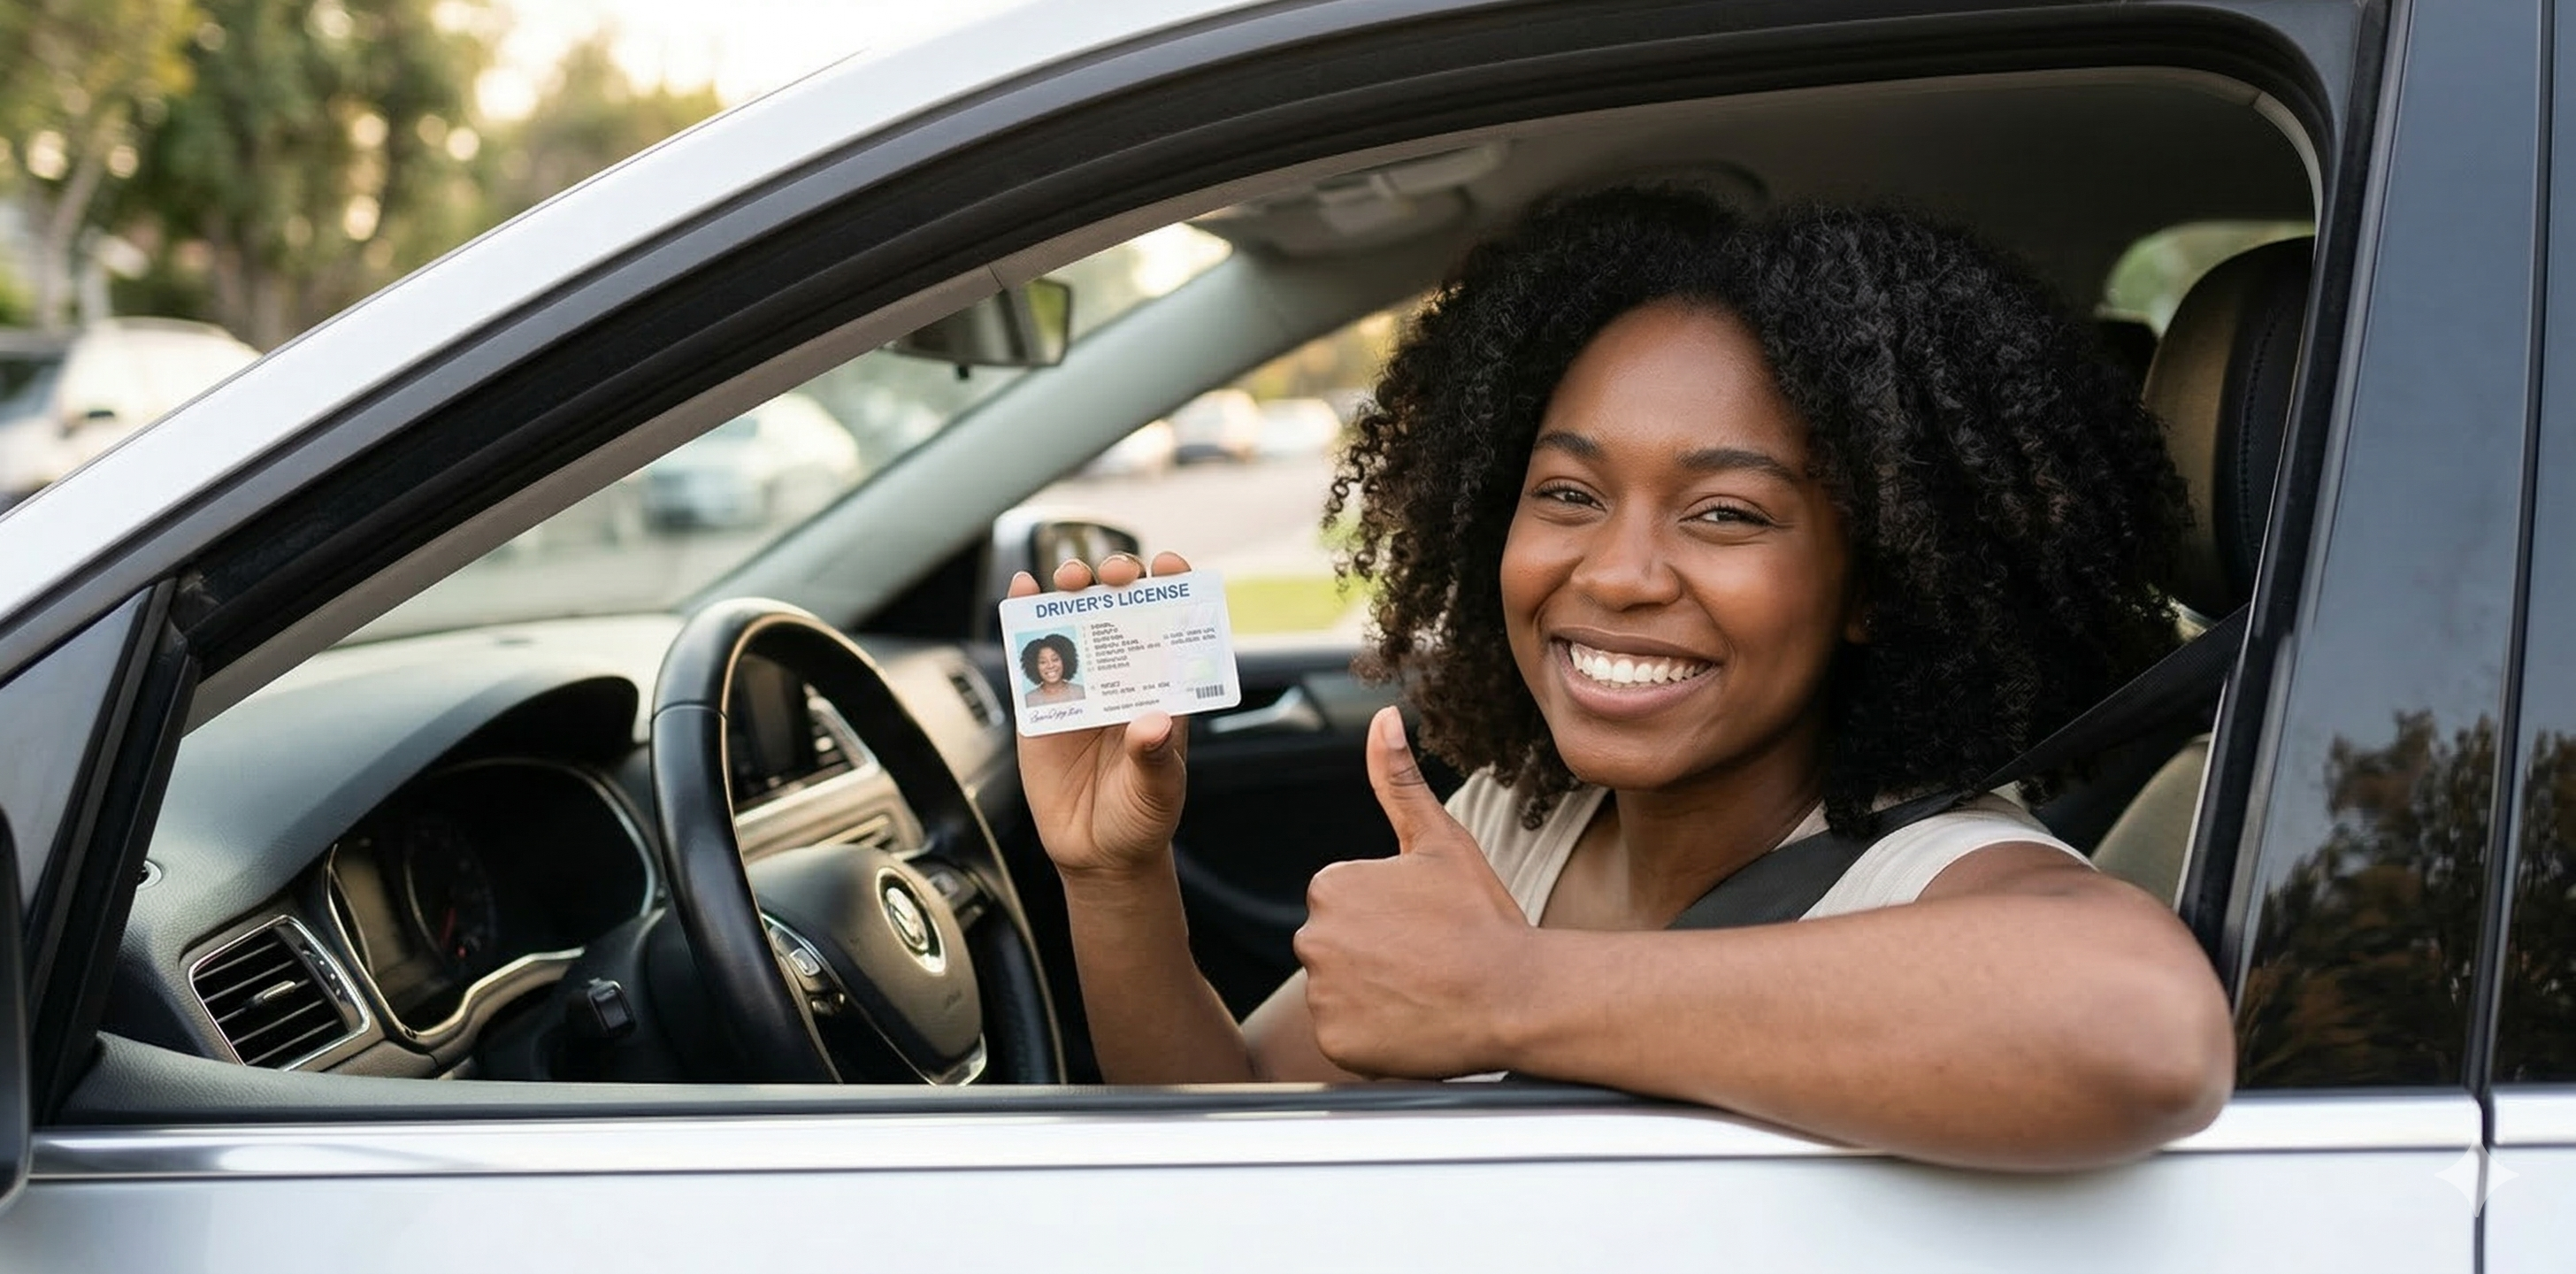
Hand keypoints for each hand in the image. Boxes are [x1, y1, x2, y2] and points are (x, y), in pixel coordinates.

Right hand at [1009, 551, 1194, 880]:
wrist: (1096, 854)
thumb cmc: (1142, 817)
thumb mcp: (1159, 791)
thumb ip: (1156, 756)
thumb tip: (1154, 723)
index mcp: (1163, 689)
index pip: (1174, 626)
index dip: (1173, 590)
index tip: (1168, 568)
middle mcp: (1123, 678)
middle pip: (1121, 611)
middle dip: (1118, 581)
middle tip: (1114, 575)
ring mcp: (1080, 687)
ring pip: (1075, 622)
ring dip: (1071, 590)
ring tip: (1069, 579)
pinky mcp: (1040, 704)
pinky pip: (1031, 656)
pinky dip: (1024, 619)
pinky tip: (1020, 591)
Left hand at [1296, 707, 1535, 1077]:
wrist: (1517, 996)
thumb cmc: (1483, 918)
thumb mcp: (1442, 841)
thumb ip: (1399, 781)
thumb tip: (1382, 717)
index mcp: (1332, 885)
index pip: (1346, 906)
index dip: (1390, 918)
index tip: (1425, 928)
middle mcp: (1313, 937)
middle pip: (1337, 948)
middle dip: (1375, 956)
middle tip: (1427, 962)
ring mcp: (1322, 994)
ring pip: (1340, 992)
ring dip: (1372, 995)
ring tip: (1423, 993)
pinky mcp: (1335, 1041)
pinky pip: (1344, 1036)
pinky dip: (1371, 1035)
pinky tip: (1411, 1023)